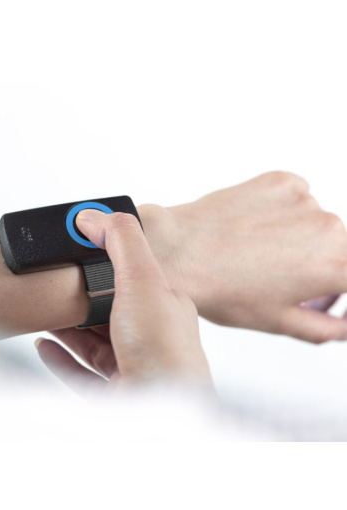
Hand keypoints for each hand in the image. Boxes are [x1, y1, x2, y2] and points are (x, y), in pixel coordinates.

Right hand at [35, 210, 211, 393]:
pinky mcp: (112, 396)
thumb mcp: (144, 279)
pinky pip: (80, 374)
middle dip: (79, 300)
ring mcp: (130, 369)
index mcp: (162, 307)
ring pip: (92, 345)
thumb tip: (91, 215)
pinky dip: (60, 358)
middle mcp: (148, 338)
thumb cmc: (163, 349)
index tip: (74, 251)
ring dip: (66, 329)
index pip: (130, 277)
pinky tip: (44, 346)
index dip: (103, 263)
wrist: (164, 411)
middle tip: (52, 286)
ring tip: (42, 314)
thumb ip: (120, 240)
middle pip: (107, 312)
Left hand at [138, 171, 346, 342]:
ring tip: (258, 253)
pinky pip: (295, 198)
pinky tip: (252, 228)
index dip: (341, 292)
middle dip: (322, 265)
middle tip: (286, 280)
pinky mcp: (282, 181)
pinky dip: (282, 212)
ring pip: (315, 222)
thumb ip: (326, 328)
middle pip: (340, 248)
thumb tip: (345, 327)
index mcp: (336, 267)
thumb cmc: (222, 290)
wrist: (178, 251)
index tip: (329, 297)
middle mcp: (330, 228)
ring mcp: (305, 200)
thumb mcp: (278, 322)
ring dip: (299, 237)